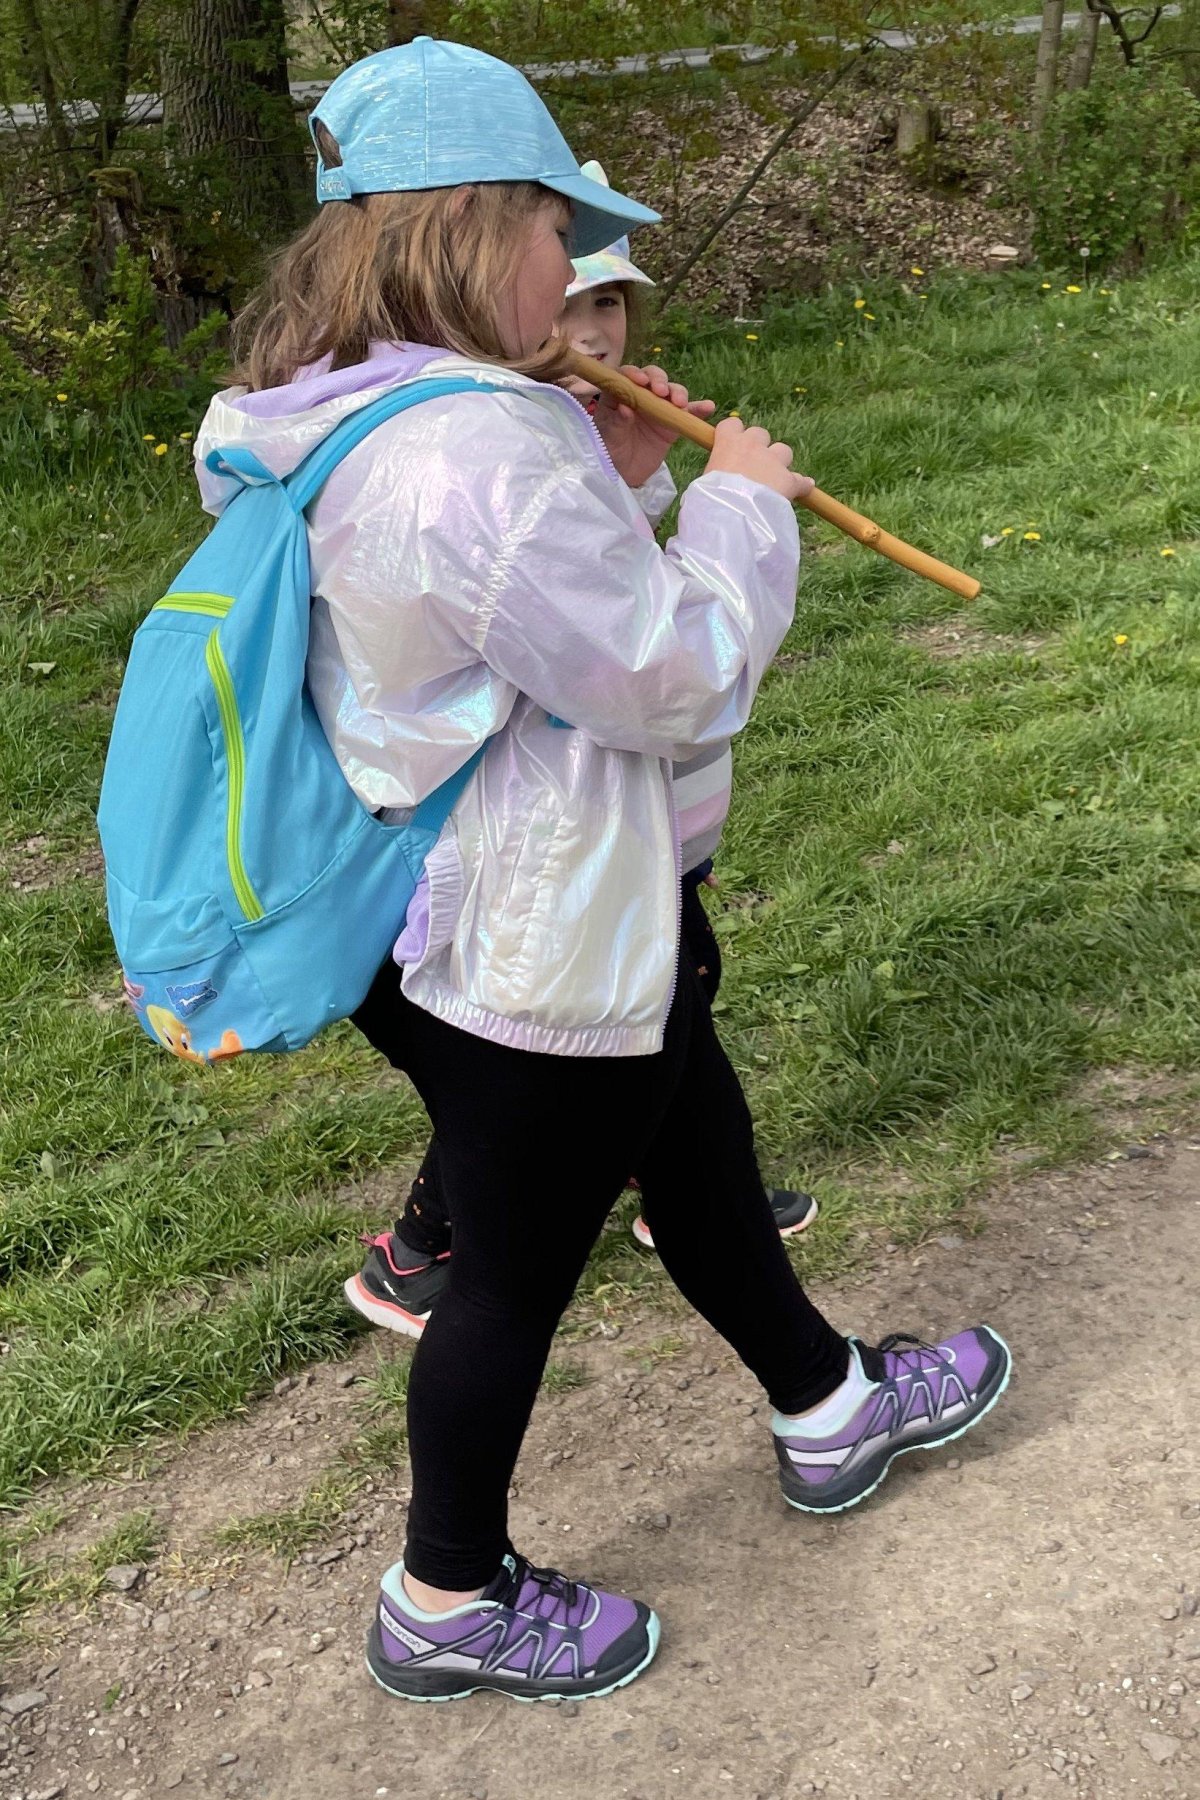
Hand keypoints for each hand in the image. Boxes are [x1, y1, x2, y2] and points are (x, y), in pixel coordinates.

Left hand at [591, 362, 716, 490]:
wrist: (625, 475)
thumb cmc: (610, 451)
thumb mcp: (609, 437)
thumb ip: (616, 421)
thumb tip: (626, 408)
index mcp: (620, 394)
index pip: (627, 375)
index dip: (635, 373)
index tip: (641, 381)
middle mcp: (641, 395)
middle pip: (653, 377)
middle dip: (659, 380)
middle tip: (661, 392)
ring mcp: (659, 408)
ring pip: (671, 391)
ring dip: (678, 392)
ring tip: (680, 403)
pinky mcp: (673, 423)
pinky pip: (688, 413)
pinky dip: (699, 409)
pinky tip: (708, 406)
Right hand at [703, 418, 813, 503]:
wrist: (733, 517)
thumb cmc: (710, 501)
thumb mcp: (703, 483)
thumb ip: (714, 473)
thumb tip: (711, 485)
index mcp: (729, 443)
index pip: (732, 424)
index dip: (733, 434)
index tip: (732, 446)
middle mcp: (753, 445)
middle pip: (760, 434)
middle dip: (758, 447)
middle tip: (752, 467)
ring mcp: (773, 461)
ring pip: (783, 450)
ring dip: (779, 462)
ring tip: (773, 480)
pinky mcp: (789, 480)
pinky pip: (801, 479)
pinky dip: (801, 485)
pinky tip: (801, 490)